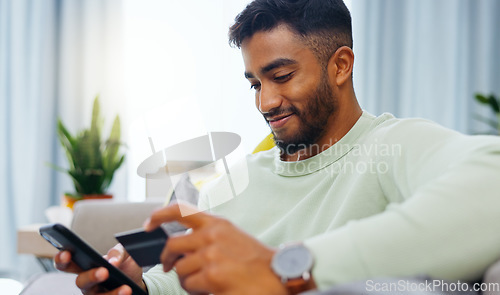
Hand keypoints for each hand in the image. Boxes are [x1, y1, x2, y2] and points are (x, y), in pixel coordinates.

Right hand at [54, 244, 145, 294]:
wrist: (137, 280)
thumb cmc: (125, 264)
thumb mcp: (124, 253)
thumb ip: (118, 252)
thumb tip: (112, 261)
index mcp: (85, 265)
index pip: (67, 264)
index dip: (62, 260)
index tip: (66, 254)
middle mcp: (86, 282)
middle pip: (81, 282)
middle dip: (91, 277)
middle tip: (104, 272)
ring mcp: (95, 294)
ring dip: (111, 293)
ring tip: (125, 288)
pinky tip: (126, 291)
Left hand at [144, 202, 287, 294]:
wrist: (277, 276)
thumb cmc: (256, 260)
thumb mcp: (232, 236)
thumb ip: (208, 235)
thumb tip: (184, 246)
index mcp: (217, 223)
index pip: (180, 210)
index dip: (159, 215)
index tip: (148, 223)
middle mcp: (212, 235)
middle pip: (172, 245)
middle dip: (166, 258)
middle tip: (168, 266)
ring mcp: (211, 255)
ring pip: (180, 269)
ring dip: (186, 279)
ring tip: (201, 282)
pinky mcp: (211, 276)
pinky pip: (190, 285)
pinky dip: (196, 290)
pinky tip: (210, 289)